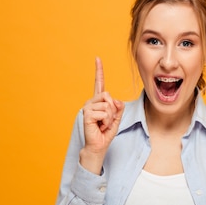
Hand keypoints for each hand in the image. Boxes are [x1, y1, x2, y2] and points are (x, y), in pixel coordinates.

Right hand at [80, 57, 123, 173]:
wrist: (98, 146)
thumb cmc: (105, 133)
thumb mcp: (116, 119)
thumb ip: (118, 108)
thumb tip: (116, 100)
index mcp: (99, 101)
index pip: (99, 83)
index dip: (99, 70)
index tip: (97, 58)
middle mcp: (91, 102)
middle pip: (108, 96)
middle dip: (113, 110)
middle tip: (107, 121)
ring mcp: (88, 107)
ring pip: (107, 105)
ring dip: (110, 118)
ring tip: (103, 125)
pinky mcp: (87, 114)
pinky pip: (104, 113)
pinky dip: (106, 122)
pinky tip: (100, 127)